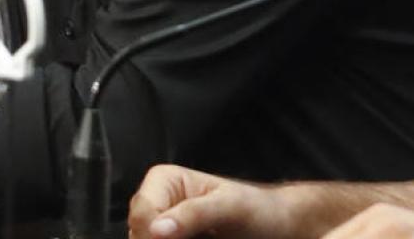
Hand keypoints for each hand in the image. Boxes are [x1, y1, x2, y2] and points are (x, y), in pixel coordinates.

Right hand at [130, 164, 304, 238]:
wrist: (275, 228)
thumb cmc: (257, 210)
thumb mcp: (230, 207)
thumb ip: (195, 214)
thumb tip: (157, 229)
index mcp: (163, 181)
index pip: (141, 214)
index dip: (154, 234)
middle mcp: (155, 204)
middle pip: (139, 236)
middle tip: (203, 238)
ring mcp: (160, 229)